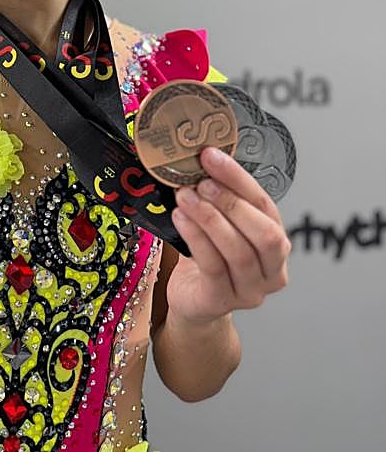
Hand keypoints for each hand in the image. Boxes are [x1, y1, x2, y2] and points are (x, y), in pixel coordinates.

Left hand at [167, 146, 290, 325]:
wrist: (192, 298)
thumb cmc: (209, 256)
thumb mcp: (221, 224)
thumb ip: (219, 198)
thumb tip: (201, 158)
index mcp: (277, 243)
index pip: (265, 205)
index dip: (238, 178)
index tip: (212, 156)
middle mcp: (272, 270)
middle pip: (264, 233)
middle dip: (230, 202)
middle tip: (200, 182)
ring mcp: (250, 291)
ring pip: (238, 251)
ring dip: (209, 218)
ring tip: (185, 196)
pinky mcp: (223, 301)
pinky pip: (213, 266)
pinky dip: (196, 237)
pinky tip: (180, 218)